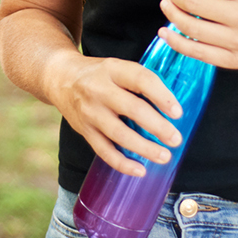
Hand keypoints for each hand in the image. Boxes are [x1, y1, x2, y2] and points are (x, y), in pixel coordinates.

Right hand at [45, 50, 184, 176]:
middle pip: (132, 109)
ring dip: (144, 148)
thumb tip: (172, 104)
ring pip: (119, 134)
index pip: (141, 79)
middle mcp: (99, 90)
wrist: (60, 78)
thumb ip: (140, 81)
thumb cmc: (99, 74)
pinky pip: (104, 151)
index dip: (161, 96)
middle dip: (157, 127)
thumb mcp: (116, 66)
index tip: (178, 112)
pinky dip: (122, 164)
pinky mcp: (84, 130)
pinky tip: (140, 170)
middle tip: (176, 139)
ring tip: (164, 156)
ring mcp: (90, 112)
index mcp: (112, 69)